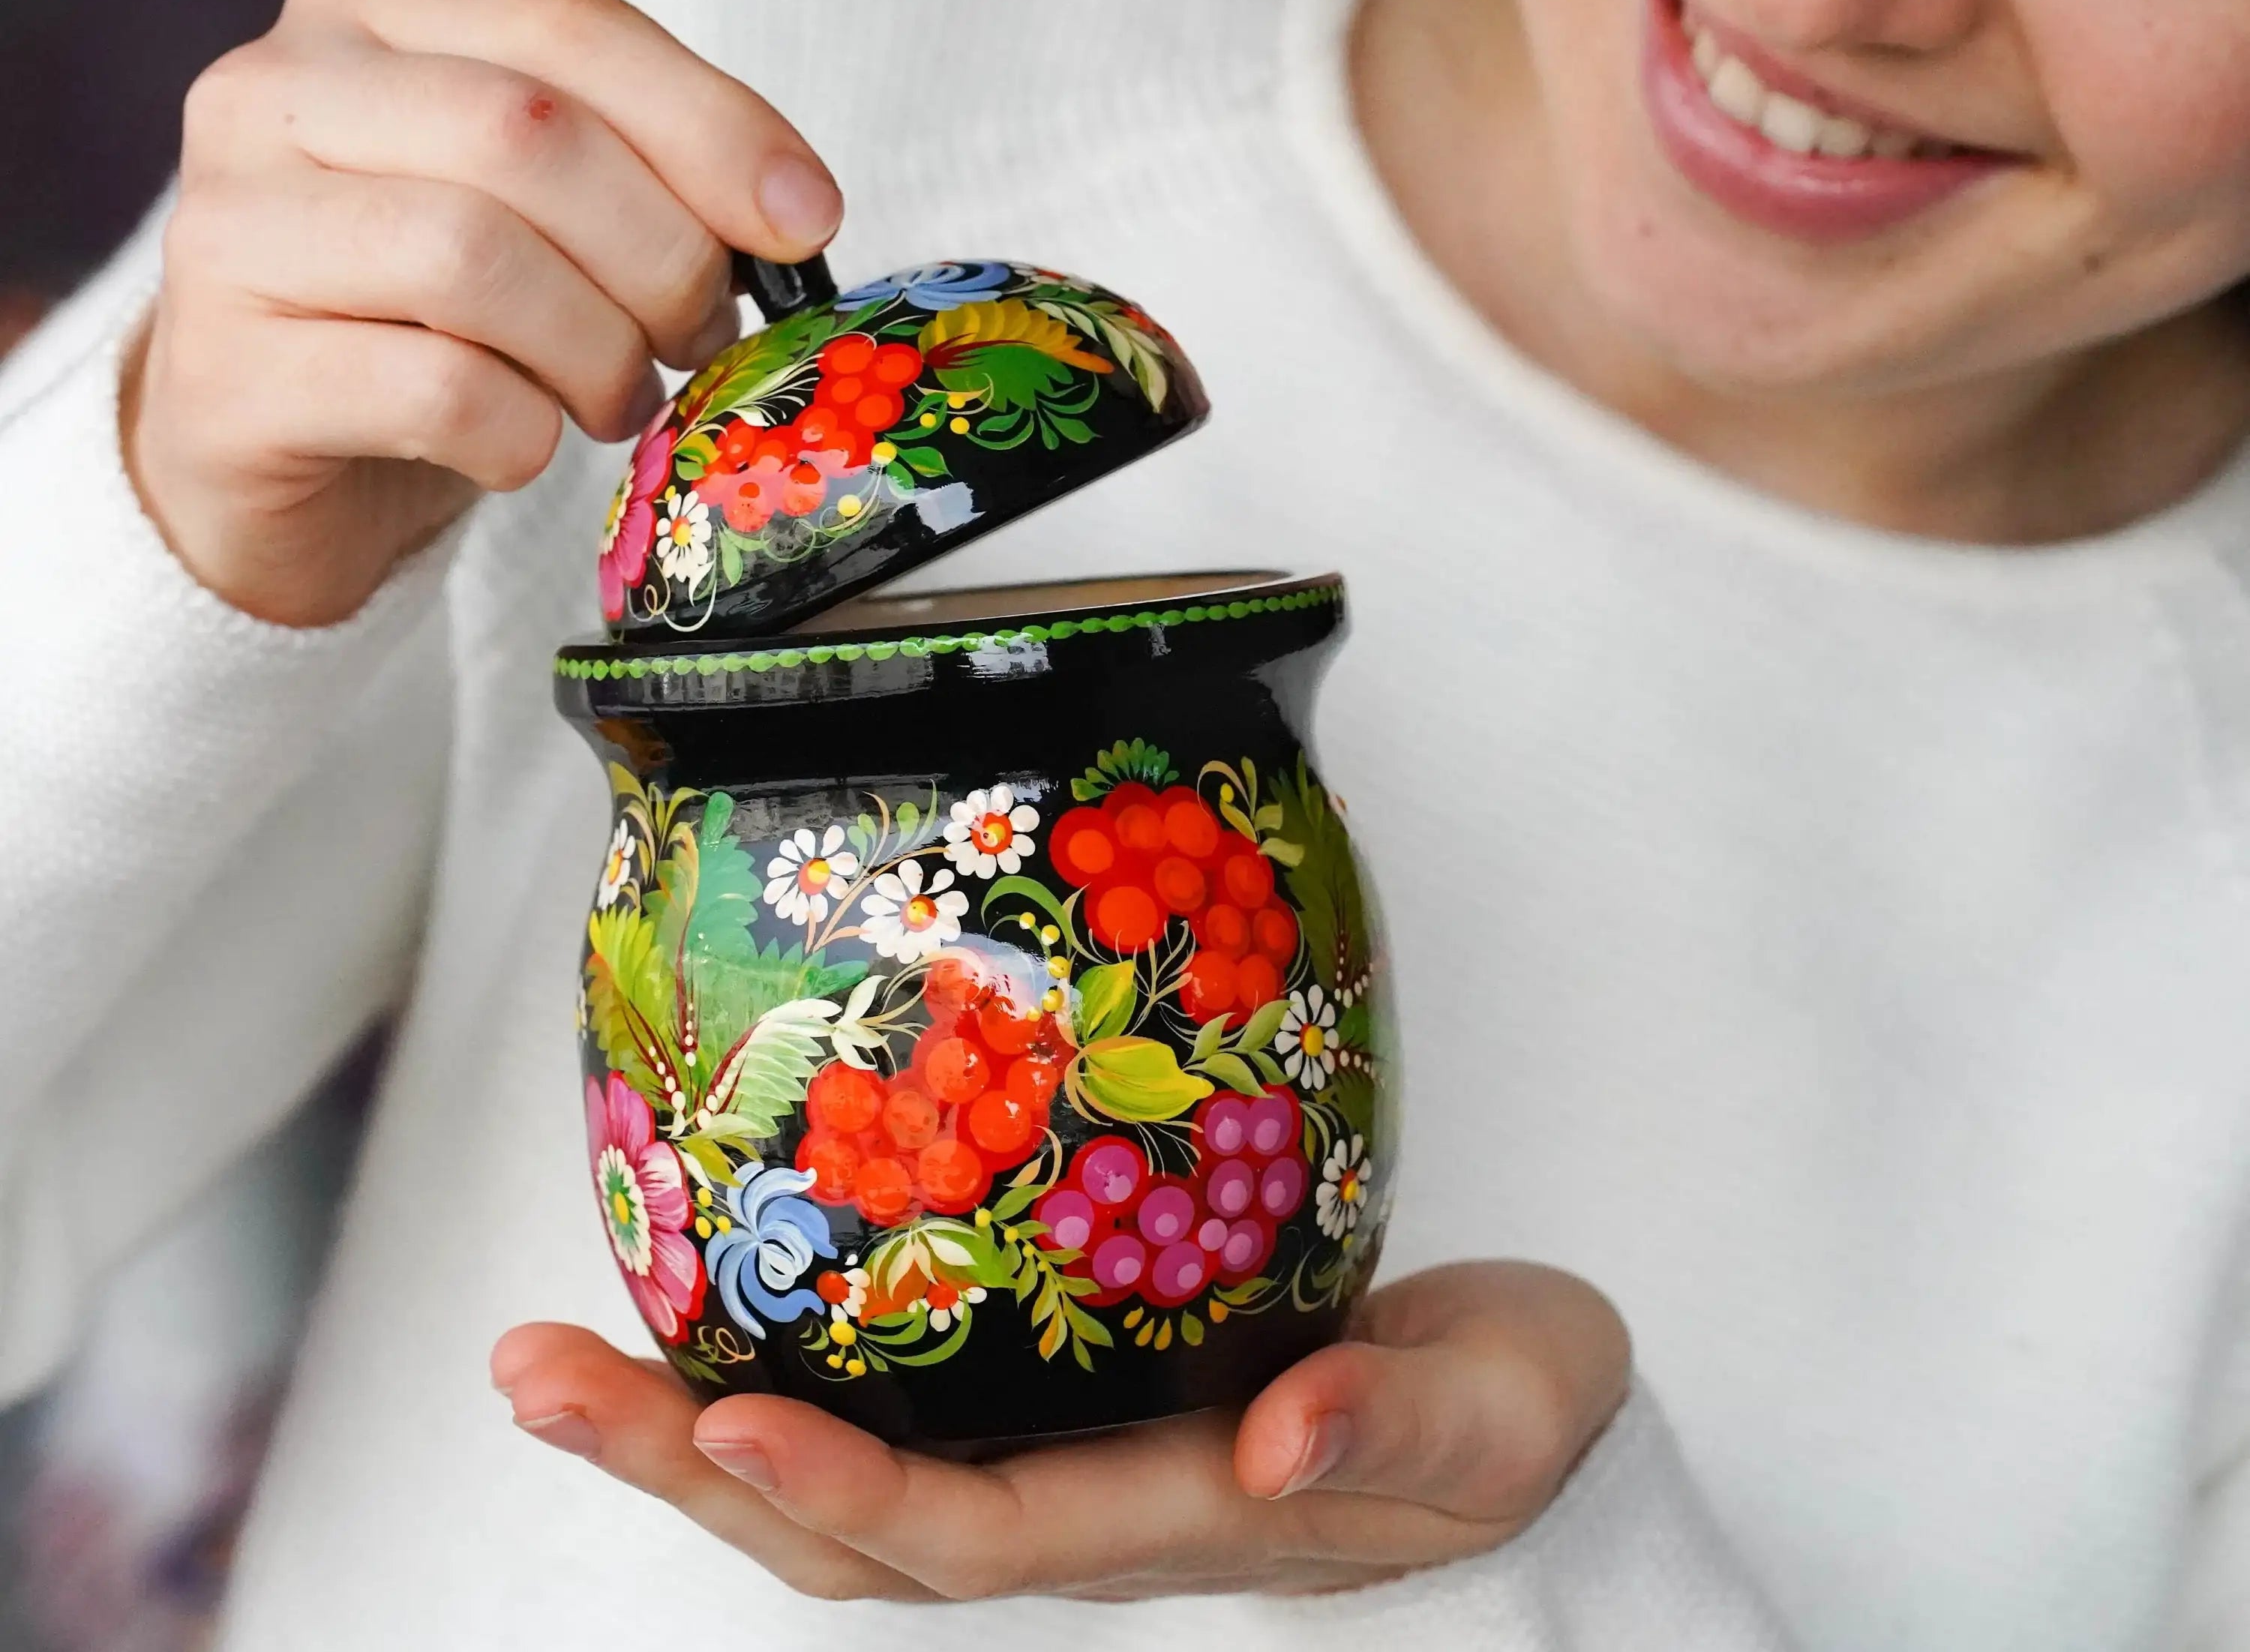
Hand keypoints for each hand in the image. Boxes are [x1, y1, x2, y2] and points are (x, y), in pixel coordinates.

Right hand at [127, 0, 842, 626]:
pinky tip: (522, 445)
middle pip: (529, 134)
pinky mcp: (227, 378)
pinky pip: (436, 390)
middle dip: (660, 252)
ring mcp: (225, 231)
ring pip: (475, 259)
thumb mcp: (546, 208)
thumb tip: (796, 209)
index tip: (808, 220)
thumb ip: (651, 169)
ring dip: (598, 352)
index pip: (571, 26)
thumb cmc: (437, 316)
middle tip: (697, 337)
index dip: (712, 124)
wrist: (279, 466)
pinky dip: (524, 434)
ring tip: (615, 398)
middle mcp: (270, 91)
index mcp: (366, 11)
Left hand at [489, 1262, 1630, 1602]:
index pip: (981, 1536)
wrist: (1518, 1414)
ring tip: (548, 1357)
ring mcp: (1063, 1464)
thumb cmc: (1510, 1412)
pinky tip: (699, 1302)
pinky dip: (773, 1373)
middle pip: (855, 1535)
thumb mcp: (1500, 1409)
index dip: (849, 1500)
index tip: (722, 1430)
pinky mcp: (1059, 1400)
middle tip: (536, 1375)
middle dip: (683, 1468)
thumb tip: (1278, 1442)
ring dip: (682, 1430)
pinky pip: (894, 1411)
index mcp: (1177, 1523)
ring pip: (843, 1484)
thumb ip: (1400, 1423)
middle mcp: (1088, 1513)